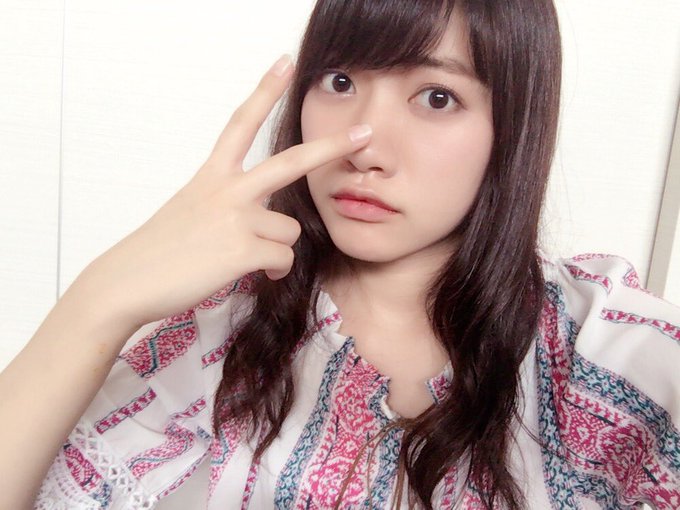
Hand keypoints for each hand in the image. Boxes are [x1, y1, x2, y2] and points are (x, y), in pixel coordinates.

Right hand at [79, 55, 371, 327]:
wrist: (128, 280)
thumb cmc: (159, 250)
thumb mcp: (191, 210)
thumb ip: (228, 204)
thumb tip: (264, 223)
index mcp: (211, 175)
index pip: (240, 124)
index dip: (264, 91)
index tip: (284, 64)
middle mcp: (227, 189)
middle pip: (290, 163)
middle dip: (331, 147)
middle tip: (364, 133)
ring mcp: (235, 217)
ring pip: (290, 230)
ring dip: (278, 248)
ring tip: (252, 259)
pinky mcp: (242, 248)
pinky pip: (283, 258)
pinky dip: (275, 270)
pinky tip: (256, 274)